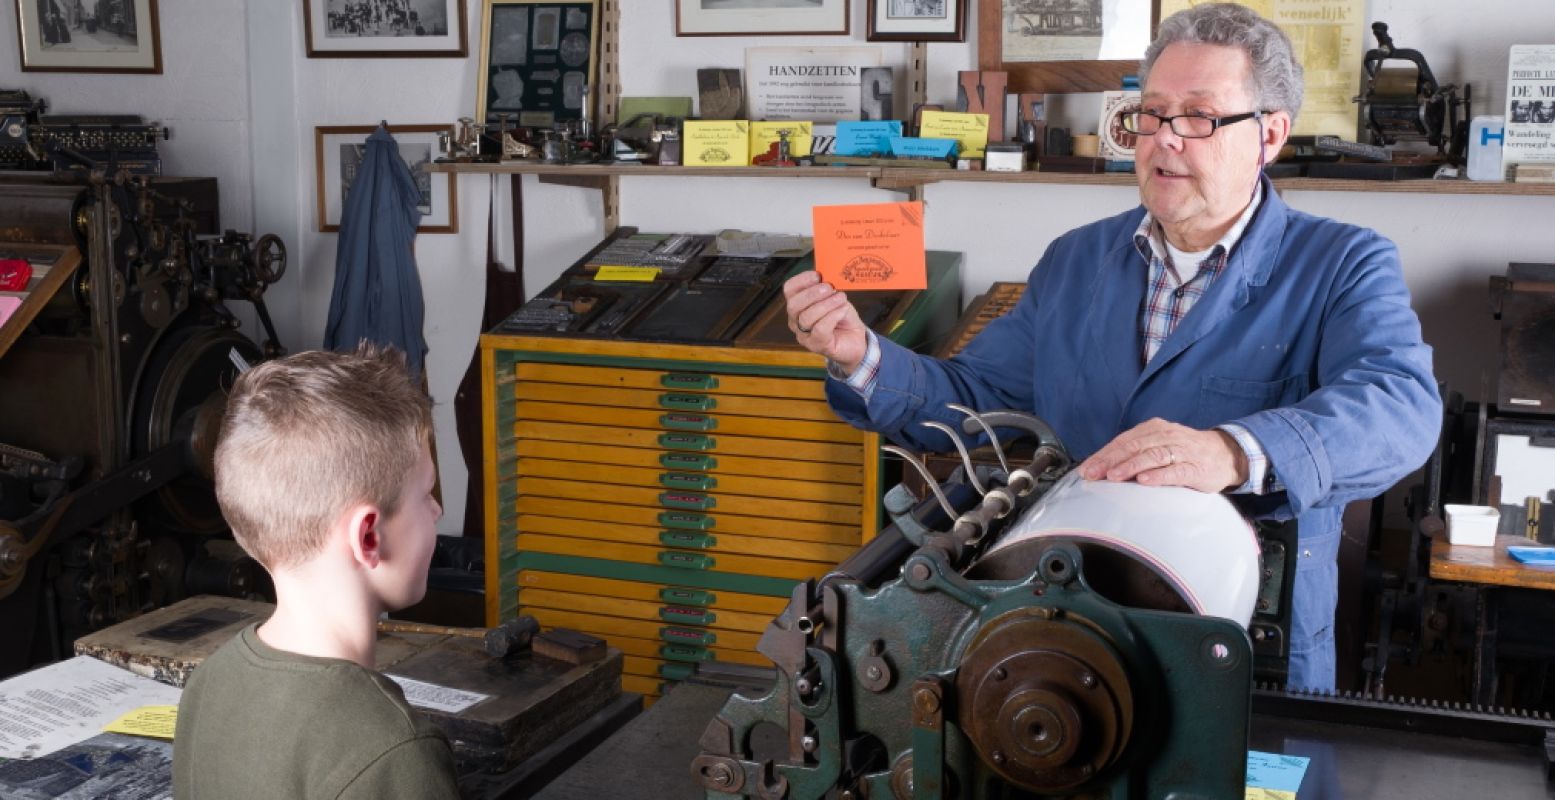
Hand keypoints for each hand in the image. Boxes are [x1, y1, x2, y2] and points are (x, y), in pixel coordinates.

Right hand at [783, 271, 867, 371]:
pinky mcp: (817, 345)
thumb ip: (828, 288)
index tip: (817, 275)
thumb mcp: (835, 297)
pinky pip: (820, 329)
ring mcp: (805, 336)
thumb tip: (827, 277)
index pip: (789, 290)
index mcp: (798, 306)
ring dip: (826, 304)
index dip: (801, 280)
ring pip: (806, 318)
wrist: (856, 340)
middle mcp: (796, 322)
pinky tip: (843, 310)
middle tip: (829, 287)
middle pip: (793, 305)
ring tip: (841, 298)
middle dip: (812, 293)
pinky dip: (832, 316)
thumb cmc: (842, 317)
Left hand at [1077, 418, 1248, 492]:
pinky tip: (1145, 481)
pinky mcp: (1194, 467)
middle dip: (1110, 461)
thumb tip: (1102, 469)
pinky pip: (1175, 470)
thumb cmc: (1185, 453)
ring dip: (1131, 466)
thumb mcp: (1158, 447)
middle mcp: (1165, 436)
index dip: (1103, 455)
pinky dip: (1159, 475)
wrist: (1226, 454)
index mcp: (1153, 429)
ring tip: (1114, 476)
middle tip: (1093, 474)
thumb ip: (1135, 454)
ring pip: (1152, 456)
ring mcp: (1181, 451)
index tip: (1086, 469)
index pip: (1123, 441)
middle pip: (1134, 447)